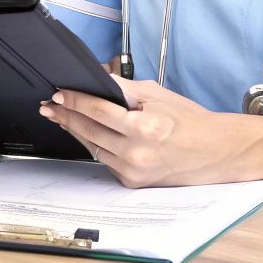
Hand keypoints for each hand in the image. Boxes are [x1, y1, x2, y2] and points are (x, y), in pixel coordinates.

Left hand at [39, 75, 232, 187]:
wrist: (213, 151)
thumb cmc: (189, 120)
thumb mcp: (158, 95)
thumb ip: (124, 88)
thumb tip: (97, 79)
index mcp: (145, 127)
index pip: (99, 110)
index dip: (74, 101)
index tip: (58, 94)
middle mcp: (137, 152)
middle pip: (89, 130)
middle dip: (65, 116)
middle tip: (49, 106)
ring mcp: (133, 170)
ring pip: (92, 148)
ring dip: (75, 131)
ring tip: (61, 117)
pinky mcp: (132, 182)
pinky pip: (105, 161)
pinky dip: (95, 146)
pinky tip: (86, 134)